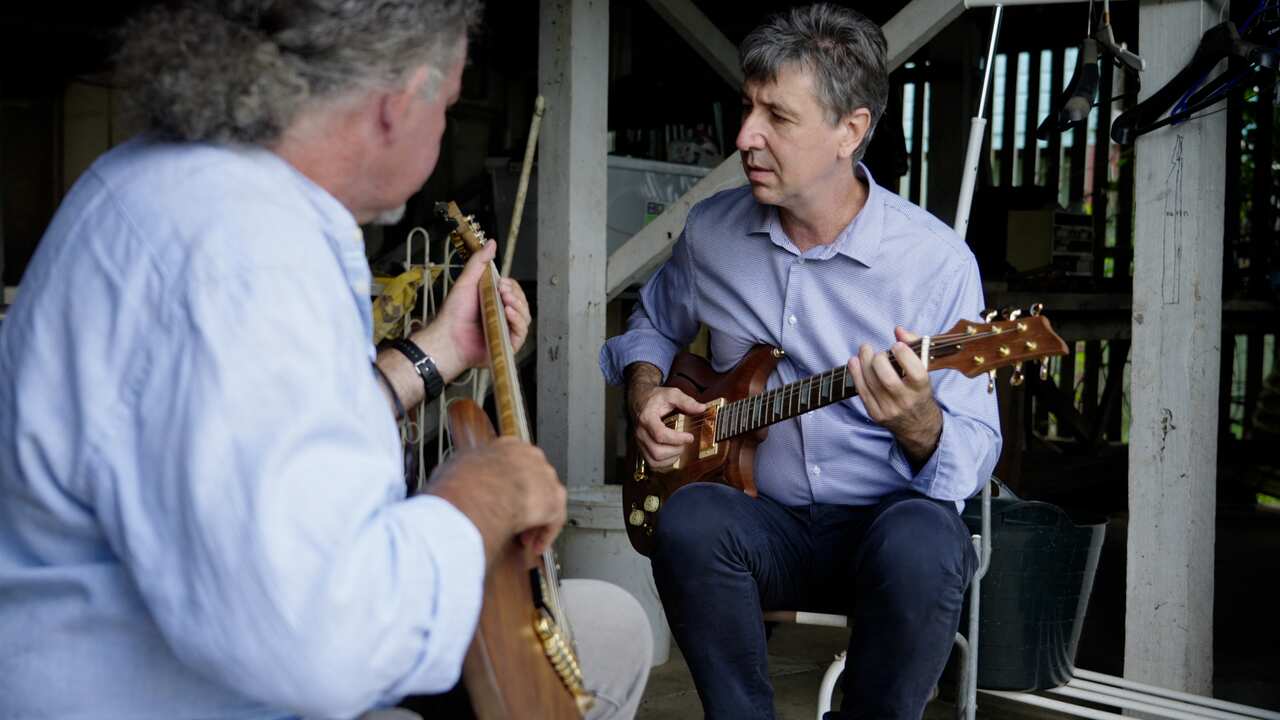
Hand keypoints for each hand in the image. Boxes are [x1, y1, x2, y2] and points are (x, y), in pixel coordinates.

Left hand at [415, 241, 532, 380]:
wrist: (447, 337)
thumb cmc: (454, 313)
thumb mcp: (467, 282)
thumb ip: (479, 262)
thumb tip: (491, 242)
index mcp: (494, 302)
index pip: (514, 292)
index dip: (512, 286)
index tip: (503, 283)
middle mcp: (502, 316)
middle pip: (522, 303)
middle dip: (516, 295)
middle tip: (503, 291)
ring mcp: (506, 330)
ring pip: (524, 317)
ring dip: (519, 306)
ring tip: (506, 301)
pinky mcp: (508, 344)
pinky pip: (521, 332)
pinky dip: (518, 321)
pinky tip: (509, 313)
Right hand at [425, 437, 565, 565]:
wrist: (476, 495)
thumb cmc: (460, 483)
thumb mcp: (451, 470)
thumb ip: (458, 474)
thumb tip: (446, 481)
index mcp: (505, 446)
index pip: (512, 463)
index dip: (506, 485)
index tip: (500, 497)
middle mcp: (528, 456)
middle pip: (532, 480)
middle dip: (523, 501)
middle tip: (511, 519)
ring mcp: (543, 476)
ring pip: (545, 499)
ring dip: (535, 519)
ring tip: (523, 536)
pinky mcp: (553, 500)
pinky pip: (553, 519)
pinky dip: (545, 533)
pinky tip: (535, 545)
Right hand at [630, 382, 705, 470]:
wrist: (639, 400)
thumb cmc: (655, 398)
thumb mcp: (671, 393)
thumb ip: (686, 401)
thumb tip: (701, 408)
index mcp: (647, 418)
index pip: (660, 435)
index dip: (677, 439)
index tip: (690, 437)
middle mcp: (641, 433)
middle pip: (657, 451)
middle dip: (676, 450)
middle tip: (685, 442)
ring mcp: (640, 442)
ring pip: (654, 461)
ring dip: (671, 459)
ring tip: (680, 448)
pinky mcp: (642, 448)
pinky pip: (652, 464)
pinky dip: (664, 464)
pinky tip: (673, 455)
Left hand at [846, 326, 942, 466]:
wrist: (918, 425)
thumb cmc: (919, 391)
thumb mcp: (924, 371)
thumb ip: (914, 346)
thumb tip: (898, 329)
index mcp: (922, 390)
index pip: (916, 372)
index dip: (905, 355)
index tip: (897, 345)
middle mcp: (907, 401)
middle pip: (888, 379)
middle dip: (879, 360)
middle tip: (879, 353)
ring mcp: (890, 409)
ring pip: (872, 384)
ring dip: (864, 363)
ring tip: (864, 350)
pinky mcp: (876, 414)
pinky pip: (862, 392)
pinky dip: (856, 374)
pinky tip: (854, 361)